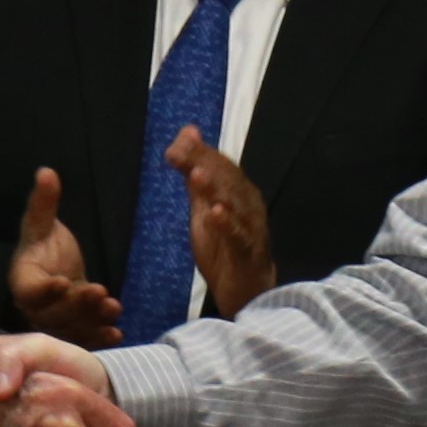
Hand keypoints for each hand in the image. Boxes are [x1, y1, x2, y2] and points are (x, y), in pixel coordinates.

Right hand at [8, 168, 123, 348]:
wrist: (56, 269)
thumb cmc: (45, 247)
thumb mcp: (42, 224)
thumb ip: (44, 203)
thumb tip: (46, 171)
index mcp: (23, 281)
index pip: (30, 290)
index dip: (45, 289)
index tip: (63, 281)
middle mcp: (35, 308)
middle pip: (53, 314)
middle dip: (77, 305)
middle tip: (98, 291)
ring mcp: (55, 324)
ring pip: (72, 329)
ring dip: (92, 321)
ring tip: (113, 308)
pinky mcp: (73, 333)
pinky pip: (85, 340)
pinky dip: (100, 338)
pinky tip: (117, 333)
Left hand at [165, 125, 276, 311]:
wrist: (249, 292)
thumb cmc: (225, 247)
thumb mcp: (203, 208)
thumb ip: (195, 174)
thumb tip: (187, 134)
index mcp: (238, 192)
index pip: (220, 166)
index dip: (199, 153)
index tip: (177, 143)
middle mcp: (247, 205)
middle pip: (227, 180)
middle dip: (203, 164)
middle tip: (180, 151)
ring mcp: (249, 229)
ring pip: (234, 205)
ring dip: (216, 189)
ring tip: (197, 175)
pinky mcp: (247, 254)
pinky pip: (239, 238)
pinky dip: (228, 225)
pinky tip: (216, 214)